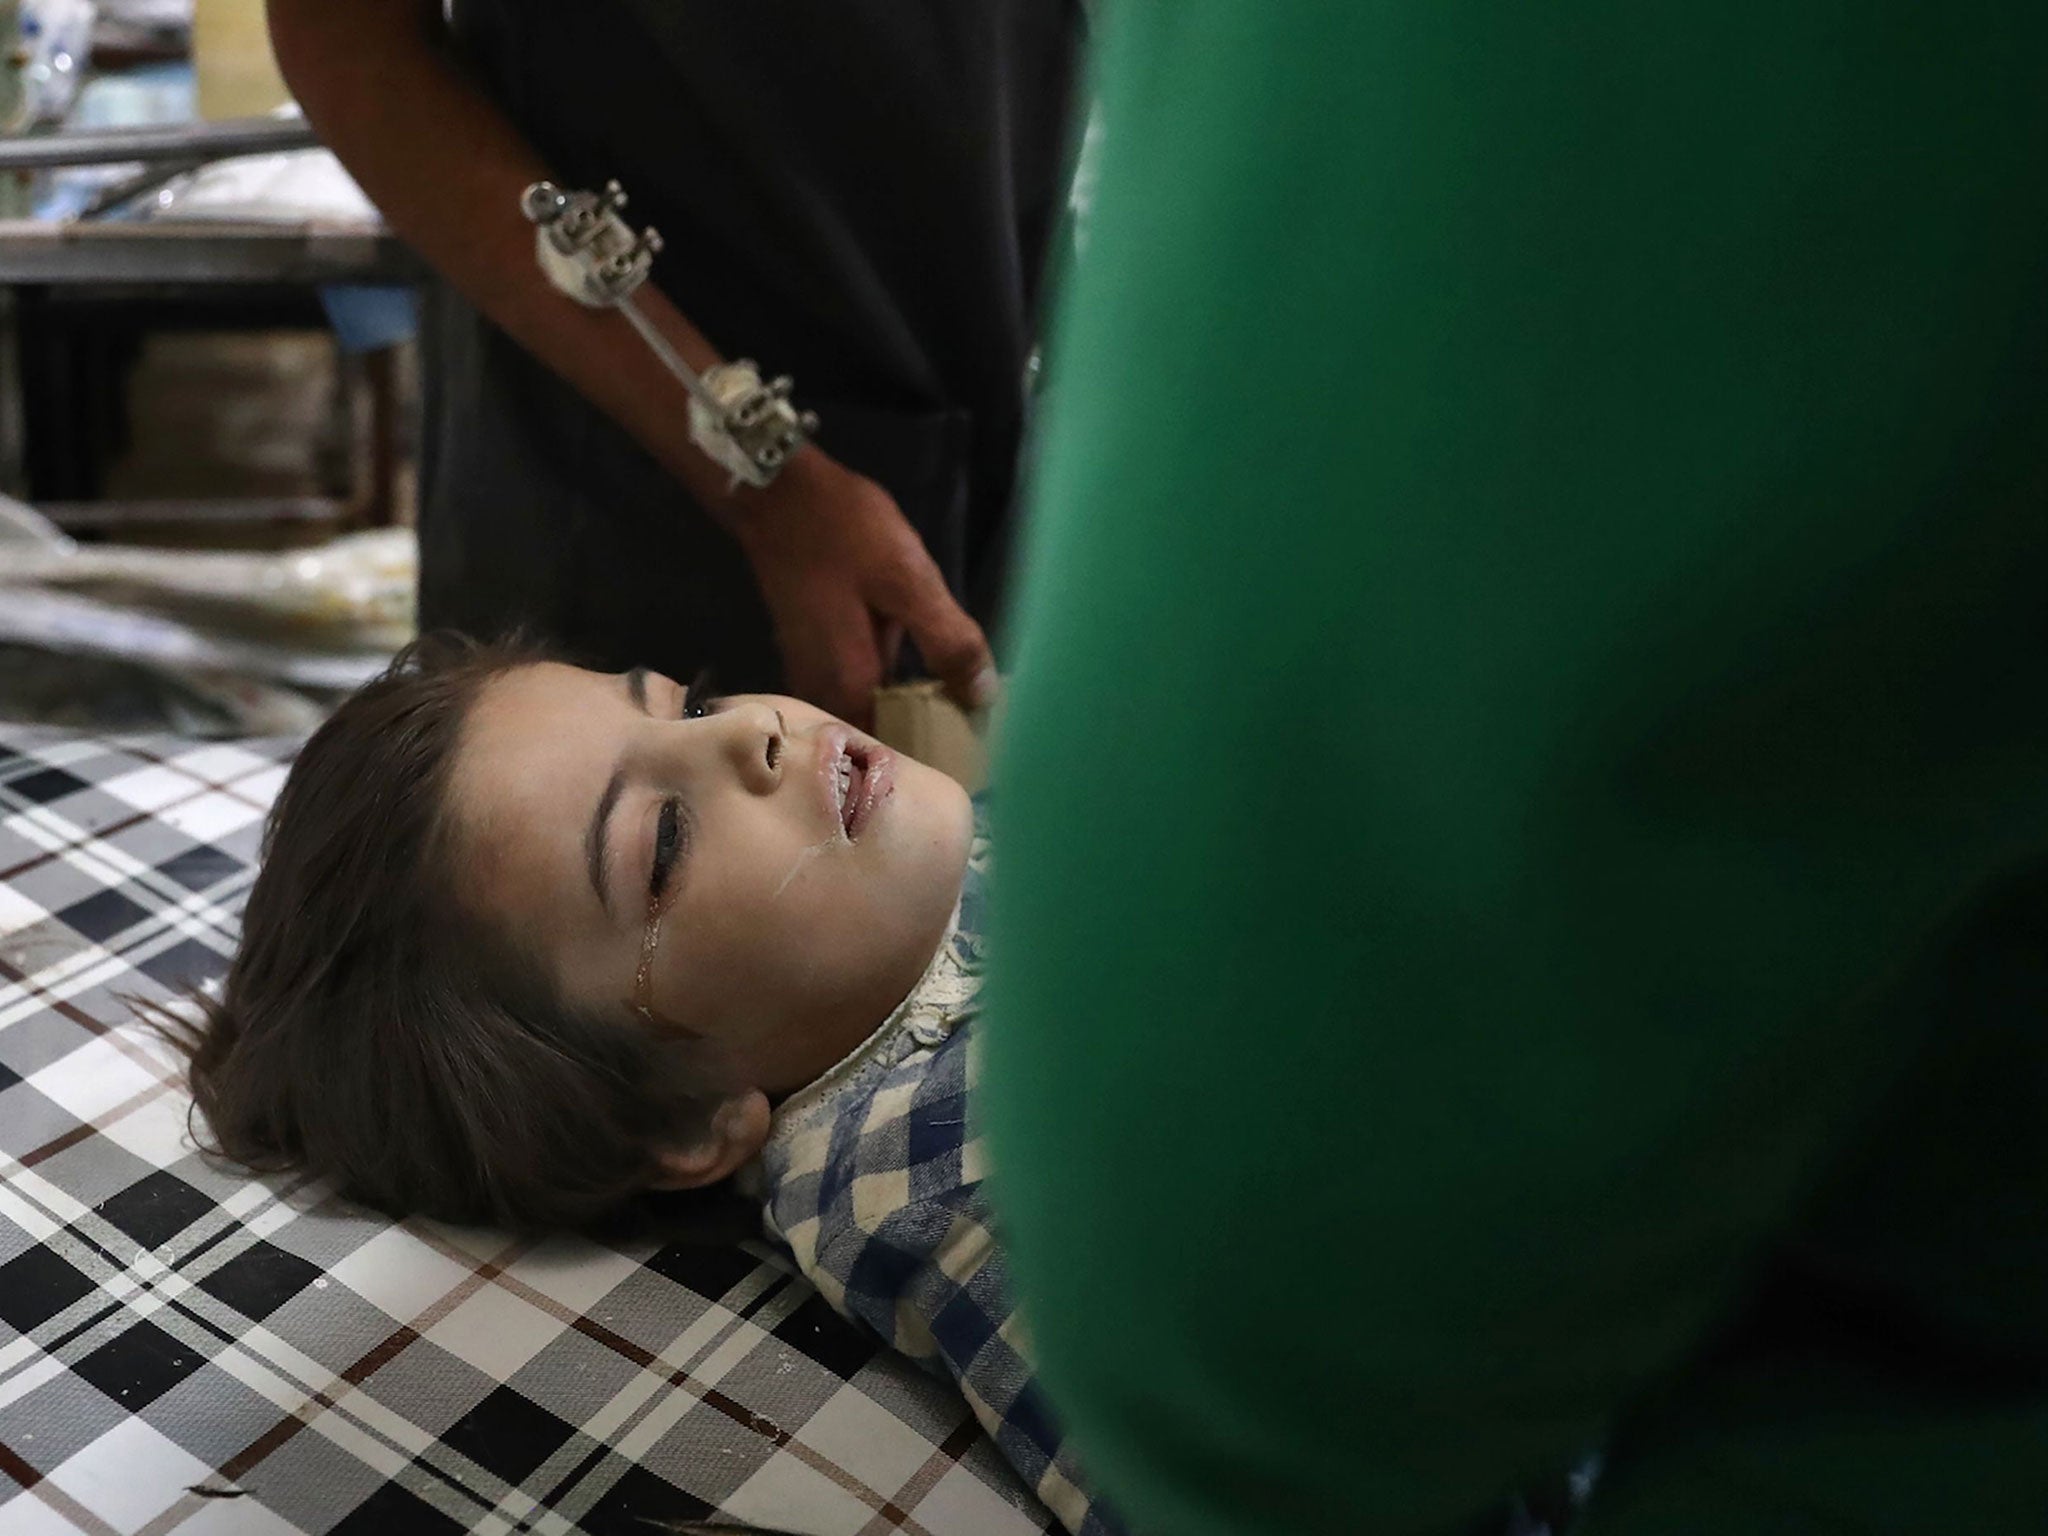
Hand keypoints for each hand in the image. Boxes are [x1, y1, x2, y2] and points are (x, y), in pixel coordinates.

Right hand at [734, 449, 997, 725]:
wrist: (776, 494)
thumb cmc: (842, 533)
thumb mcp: (908, 580)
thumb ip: (946, 640)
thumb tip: (982, 697)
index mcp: (849, 688)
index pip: (897, 751)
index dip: (937, 754)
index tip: (978, 752)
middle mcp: (825, 694)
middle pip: (882, 734)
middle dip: (927, 734)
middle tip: (981, 730)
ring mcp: (815, 673)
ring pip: (872, 709)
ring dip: (911, 708)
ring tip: (964, 709)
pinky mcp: (815, 653)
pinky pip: (860, 684)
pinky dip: (892, 683)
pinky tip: (924, 670)